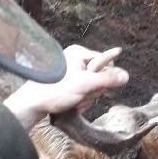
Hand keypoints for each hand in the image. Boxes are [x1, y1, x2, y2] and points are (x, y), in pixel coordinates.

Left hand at [3, 45, 127, 130]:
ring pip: (93, 88)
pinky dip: (81, 101)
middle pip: (100, 77)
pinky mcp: (68, 85)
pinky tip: (72, 105)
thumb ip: (107, 79)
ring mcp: (72, 74)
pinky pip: (84, 93)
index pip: (106, 62)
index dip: (104, 78)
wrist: (31, 105)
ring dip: (87, 99)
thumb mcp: (84, 84)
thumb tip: (126, 75)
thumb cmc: (54, 91)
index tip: (94, 86)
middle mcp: (75, 61)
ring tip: (74, 102)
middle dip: (93, 91)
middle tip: (81, 96)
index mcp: (78, 53)